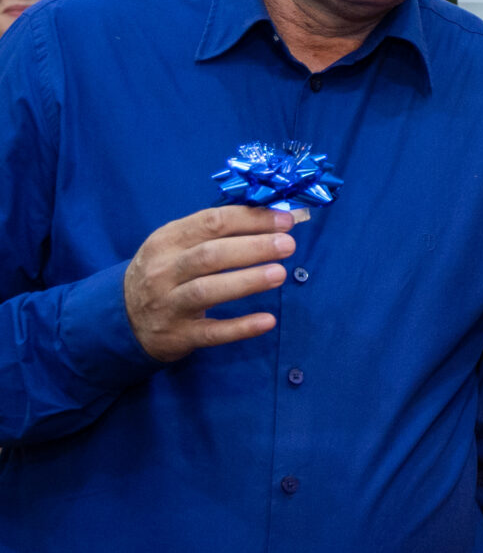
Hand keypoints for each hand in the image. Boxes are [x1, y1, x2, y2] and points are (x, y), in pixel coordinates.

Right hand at [123, 206, 299, 361]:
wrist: (124, 319)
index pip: (211, 223)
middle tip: (288, 245)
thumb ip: (216, 231)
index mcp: (167, 240)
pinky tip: (268, 321)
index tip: (285, 221)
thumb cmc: (166, 272)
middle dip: (253, 248)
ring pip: (207, 290)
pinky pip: (211, 332)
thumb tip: (271, 218)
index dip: (251, 219)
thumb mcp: (177, 245)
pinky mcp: (178, 335)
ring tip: (280, 274)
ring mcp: (168, 304)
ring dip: (246, 281)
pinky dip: (240, 327)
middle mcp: (163, 270)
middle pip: (210, 255)